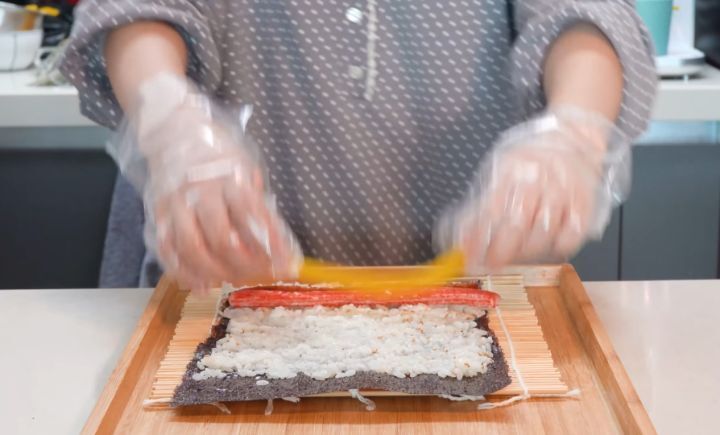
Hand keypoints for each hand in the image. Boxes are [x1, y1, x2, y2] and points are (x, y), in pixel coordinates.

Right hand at [113, 73, 300, 291]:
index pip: (254, 219)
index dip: (272, 248)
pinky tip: (201, 284)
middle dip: (246, 266)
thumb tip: (281, 245)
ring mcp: (175, 204)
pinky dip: (183, 272)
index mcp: (229, 177)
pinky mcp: (157, 213)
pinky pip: (166, 250)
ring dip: (215, 273)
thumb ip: (260, 203)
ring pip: (192, 249)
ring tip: (232, 280)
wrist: (174, 130)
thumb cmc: (218, 152)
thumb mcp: (248, 168)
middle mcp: (201, 191)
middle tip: (260, 275)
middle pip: (223, 240)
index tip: (287, 267)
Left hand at [435, 107, 629, 271]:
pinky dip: (556, 248)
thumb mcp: (501, 169)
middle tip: (490, 263)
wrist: (575, 138)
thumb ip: (481, 202)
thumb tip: (461, 235)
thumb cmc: (533, 157)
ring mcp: (564, 194)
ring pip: (541, 235)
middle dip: (499, 251)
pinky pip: (569, 238)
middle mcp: (539, 181)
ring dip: (524, 252)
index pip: (490, 211)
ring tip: (515, 254)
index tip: (468, 255)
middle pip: (516, 225)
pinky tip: (546, 245)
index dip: (477, 237)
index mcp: (513, 170)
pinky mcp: (584, 207)